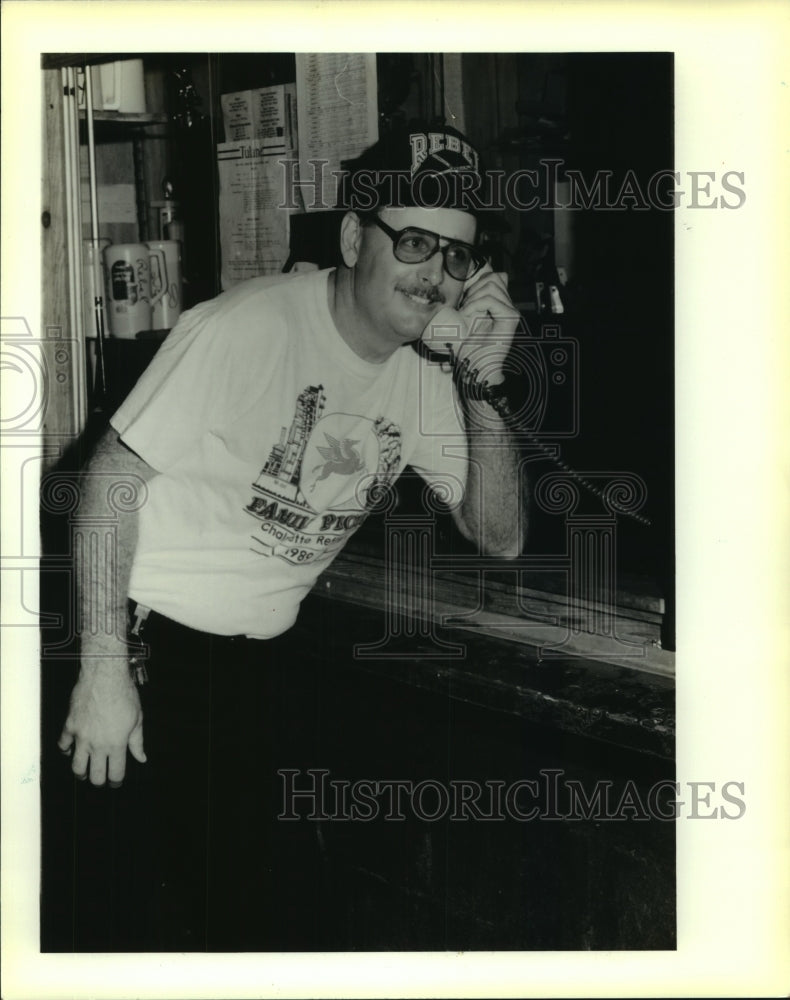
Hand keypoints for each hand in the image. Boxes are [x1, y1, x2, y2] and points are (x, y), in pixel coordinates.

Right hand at [58, 666, 145, 786]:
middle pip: (95, 775)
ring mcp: (82, 736)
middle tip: (100, 780)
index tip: (116, 783)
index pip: (116, 773)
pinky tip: (70, 750)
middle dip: (98, 781)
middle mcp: (98, 744)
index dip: (116, 782)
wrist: (104, 677)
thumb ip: (137, 742)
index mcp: (117, 744)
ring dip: (80, 772)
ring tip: (84, 772)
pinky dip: (66, 750)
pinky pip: (63, 744)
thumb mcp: (137, 719)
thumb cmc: (124, 695)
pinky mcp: (70, 726)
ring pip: (76, 765)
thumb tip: (141, 758)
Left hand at [457, 270, 519, 379]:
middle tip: (465, 309)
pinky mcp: (510, 319)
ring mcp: (511, 312)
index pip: (496, 277)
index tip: (466, 302)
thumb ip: (473, 300)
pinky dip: (475, 305)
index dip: (478, 283)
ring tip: (467, 314)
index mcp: (500, 305)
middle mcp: (509, 306)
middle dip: (474, 290)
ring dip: (473, 298)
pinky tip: (469, 316)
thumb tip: (471, 282)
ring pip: (492, 286)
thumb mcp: (468, 318)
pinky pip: (491, 300)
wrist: (478, 369)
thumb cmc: (471, 349)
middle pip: (493, 278)